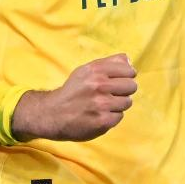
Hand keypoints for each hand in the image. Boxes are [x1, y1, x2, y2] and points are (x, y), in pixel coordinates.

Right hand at [12, 54, 137, 141]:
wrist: (53, 113)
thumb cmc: (73, 91)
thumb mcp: (86, 70)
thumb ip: (109, 63)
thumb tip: (130, 61)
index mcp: (96, 70)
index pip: (129, 71)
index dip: (127, 76)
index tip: (119, 81)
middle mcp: (99, 85)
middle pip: (131, 86)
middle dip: (124, 91)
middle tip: (111, 94)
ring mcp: (101, 104)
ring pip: (127, 102)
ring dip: (118, 105)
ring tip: (104, 105)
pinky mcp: (102, 121)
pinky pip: (119, 116)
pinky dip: (111, 117)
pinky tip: (99, 115)